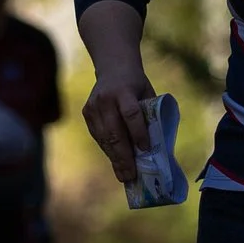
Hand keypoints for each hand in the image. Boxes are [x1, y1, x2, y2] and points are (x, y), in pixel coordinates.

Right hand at [82, 65, 158, 183]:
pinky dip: (108, 151)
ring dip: (115, 159)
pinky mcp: (87, 113)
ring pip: (104, 138)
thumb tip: (156, 147)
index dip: (138, 133)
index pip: (130, 114)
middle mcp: (105, 99)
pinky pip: (98, 137)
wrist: (113, 67)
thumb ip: (149, 115)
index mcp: (124, 91)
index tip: (146, 150)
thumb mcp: (147, 93)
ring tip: (124, 175)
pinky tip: (116, 163)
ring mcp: (93, 106)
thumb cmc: (136, 85)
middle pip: (114, 132)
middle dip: (124, 156)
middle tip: (132, 175)